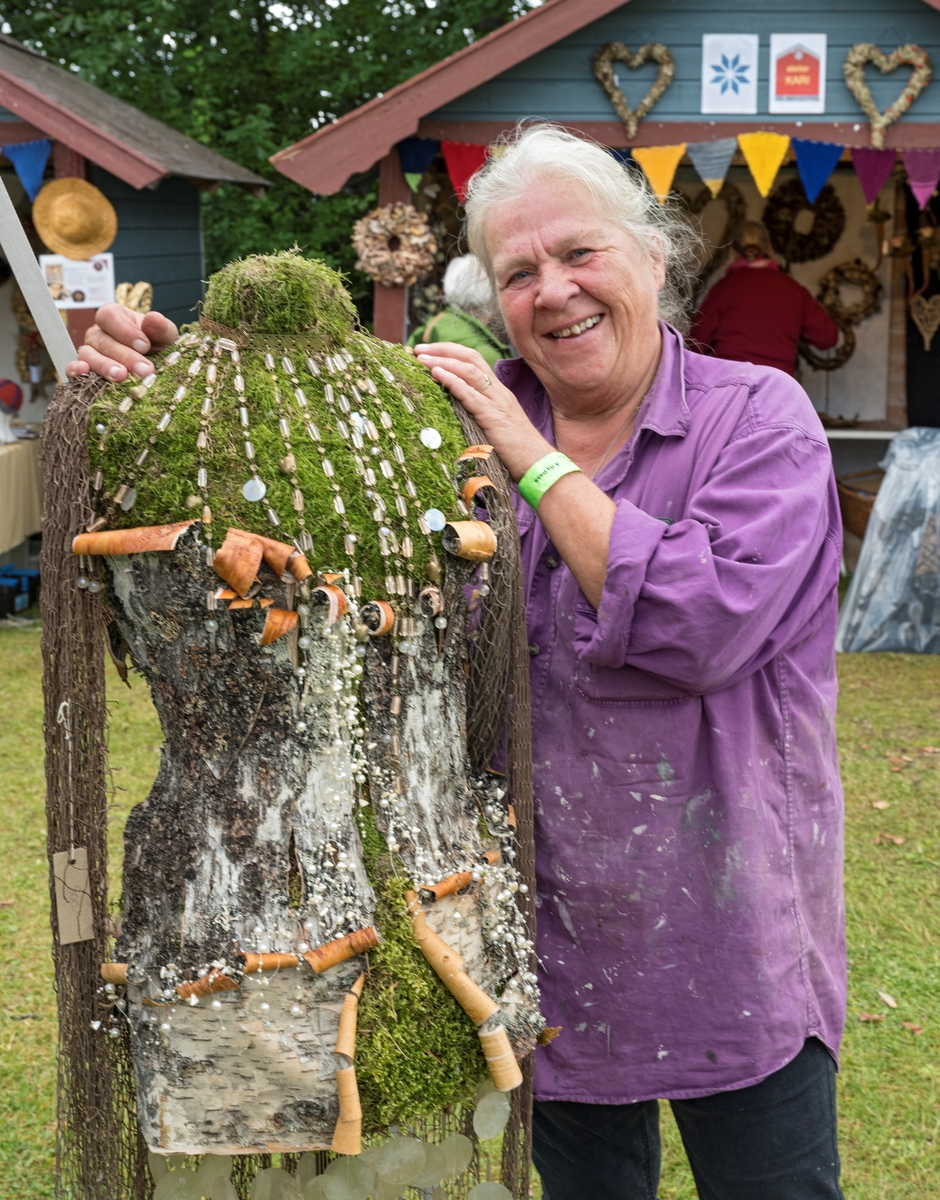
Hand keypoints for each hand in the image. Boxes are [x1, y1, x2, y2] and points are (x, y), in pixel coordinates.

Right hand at [65, 303, 178, 381]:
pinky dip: (75, 372)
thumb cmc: (157, 346)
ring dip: (104, 366)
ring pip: (88, 356)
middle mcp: (97, 333)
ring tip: (122, 377)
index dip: (125, 331)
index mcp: (114, 316)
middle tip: (144, 370)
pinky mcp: (85, 372)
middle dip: (124, 356)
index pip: (109, 316)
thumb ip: (160, 328)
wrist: (156, 368)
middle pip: (101, 340)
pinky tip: (85, 373)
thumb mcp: (164, 336)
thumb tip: (154, 319)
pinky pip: (73, 370)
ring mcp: (89, 352)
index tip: (145, 346)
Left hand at [413, 341, 549, 480]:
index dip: (451, 352)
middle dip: (443, 349)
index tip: (428, 351)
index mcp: (498, 392)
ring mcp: (497, 402)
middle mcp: (498, 391)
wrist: (537, 463)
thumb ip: (477, 414)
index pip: (474, 361)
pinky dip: (452, 380)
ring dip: (443, 361)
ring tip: (421, 358)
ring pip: (469, 370)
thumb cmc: (515, 451)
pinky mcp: (493, 416)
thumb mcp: (493, 426)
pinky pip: (471, 393)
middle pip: (470, 357)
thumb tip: (453, 412)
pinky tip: (436, 373)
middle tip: (418, 348)